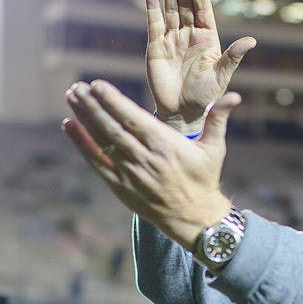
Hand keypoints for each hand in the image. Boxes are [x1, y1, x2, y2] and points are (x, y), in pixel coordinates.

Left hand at [62, 80, 237, 249]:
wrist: (195, 219)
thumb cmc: (204, 179)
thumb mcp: (215, 148)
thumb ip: (218, 119)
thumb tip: (234, 96)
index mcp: (165, 145)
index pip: (133, 119)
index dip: (113, 101)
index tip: (96, 84)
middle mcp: (145, 158)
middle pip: (112, 127)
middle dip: (92, 105)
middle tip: (76, 87)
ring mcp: (130, 174)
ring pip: (101, 141)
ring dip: (83, 118)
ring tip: (70, 97)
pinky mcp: (120, 186)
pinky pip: (96, 161)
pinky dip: (81, 144)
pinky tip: (69, 126)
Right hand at [145, 0, 255, 130]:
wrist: (183, 111)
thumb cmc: (205, 95)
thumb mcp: (222, 75)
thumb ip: (234, 56)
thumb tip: (252, 41)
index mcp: (207, 39)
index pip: (203, 11)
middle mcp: (189, 35)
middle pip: (185, 6)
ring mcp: (172, 39)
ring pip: (170, 11)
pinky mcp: (156, 47)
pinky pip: (154, 24)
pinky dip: (151, 9)